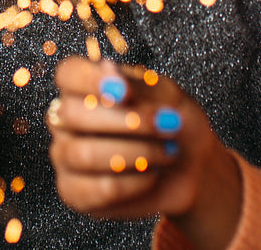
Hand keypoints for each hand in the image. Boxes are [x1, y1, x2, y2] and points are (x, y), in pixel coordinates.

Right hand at [48, 58, 241, 248]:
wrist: (194, 170)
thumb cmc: (174, 125)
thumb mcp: (166, 96)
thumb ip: (136, 85)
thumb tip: (107, 69)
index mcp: (83, 86)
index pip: (68, 74)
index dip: (89, 79)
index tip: (123, 90)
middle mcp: (67, 119)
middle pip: (72, 114)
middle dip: (125, 122)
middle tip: (164, 126)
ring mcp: (66, 156)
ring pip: (84, 154)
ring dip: (136, 155)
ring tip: (166, 154)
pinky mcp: (75, 192)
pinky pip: (98, 189)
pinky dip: (133, 184)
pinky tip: (151, 176)